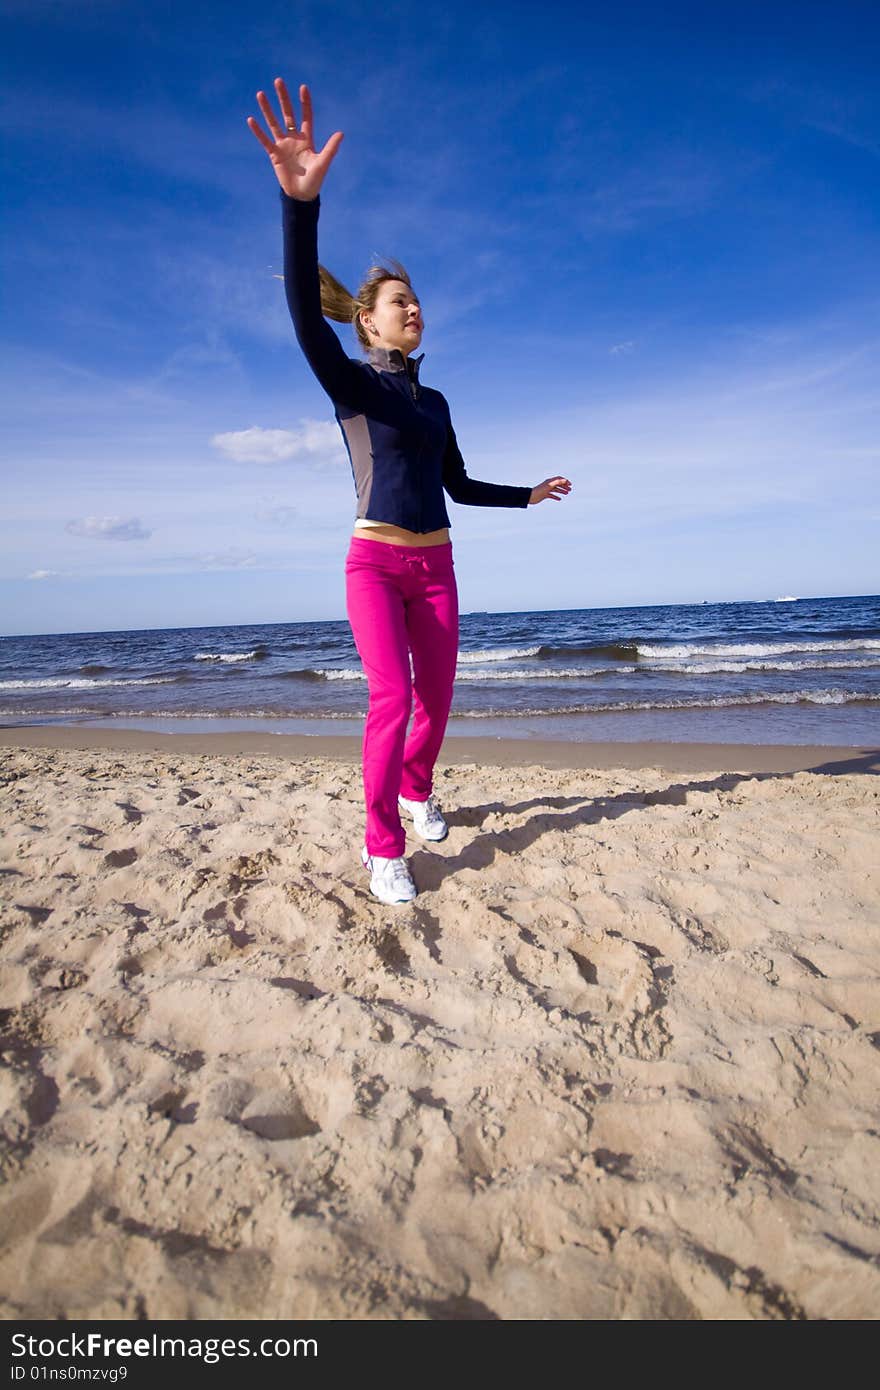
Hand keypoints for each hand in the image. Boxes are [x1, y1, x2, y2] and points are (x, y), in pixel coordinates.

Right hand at [247, 79, 343, 200]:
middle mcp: (294, 139)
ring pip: (274, 123)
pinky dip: (258, 131)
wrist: (301, 196)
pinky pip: (264, 140)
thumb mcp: (323, 163)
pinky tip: (251, 119)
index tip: (303, 87)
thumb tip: (341, 133)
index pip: (306, 116)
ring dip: (267, 109)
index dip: (304, 103)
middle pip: (288, 114)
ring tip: (261, 94)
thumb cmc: (314, 181)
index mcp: (307, 139)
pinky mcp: (274, 154)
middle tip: (278, 81)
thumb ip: (331, 148)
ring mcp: (283, 145)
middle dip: (283, 98)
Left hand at [529, 476, 571, 503]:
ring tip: (566, 493)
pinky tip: (559, 499)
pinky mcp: (544, 495)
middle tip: (570, 490)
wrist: (531, 497)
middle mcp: (548, 485)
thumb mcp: (549, 485)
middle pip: (558, 484)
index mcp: (550, 481)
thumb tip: (565, 480)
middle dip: (564, 486)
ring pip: (556, 490)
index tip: (570, 485)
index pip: (559, 479)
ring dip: (561, 491)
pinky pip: (552, 495)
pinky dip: (556, 497)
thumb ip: (557, 482)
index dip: (565, 481)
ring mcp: (546, 490)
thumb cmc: (539, 490)